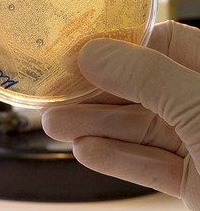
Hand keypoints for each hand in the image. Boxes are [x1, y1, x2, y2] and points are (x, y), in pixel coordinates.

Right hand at [42, 21, 199, 210]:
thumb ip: (145, 75)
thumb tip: (94, 52)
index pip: (158, 45)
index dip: (113, 48)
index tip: (72, 55)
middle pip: (141, 88)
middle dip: (94, 93)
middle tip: (52, 95)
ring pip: (140, 128)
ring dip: (94, 127)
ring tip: (54, 124)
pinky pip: (150, 165)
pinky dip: (115, 159)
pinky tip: (86, 151)